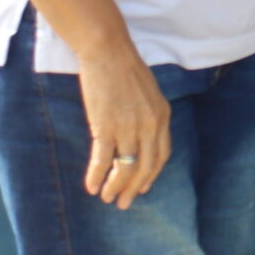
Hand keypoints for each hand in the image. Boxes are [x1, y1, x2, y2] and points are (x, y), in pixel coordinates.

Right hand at [77, 44, 171, 209]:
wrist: (108, 51)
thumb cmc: (125, 69)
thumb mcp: (148, 93)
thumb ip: (149, 115)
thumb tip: (141, 136)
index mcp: (162, 115)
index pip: (161, 154)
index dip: (152, 174)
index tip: (143, 187)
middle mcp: (149, 125)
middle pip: (146, 167)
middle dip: (134, 188)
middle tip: (125, 203)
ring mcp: (129, 127)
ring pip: (125, 167)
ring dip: (115, 187)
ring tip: (107, 199)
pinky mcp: (106, 127)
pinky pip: (103, 160)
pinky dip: (97, 176)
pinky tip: (92, 187)